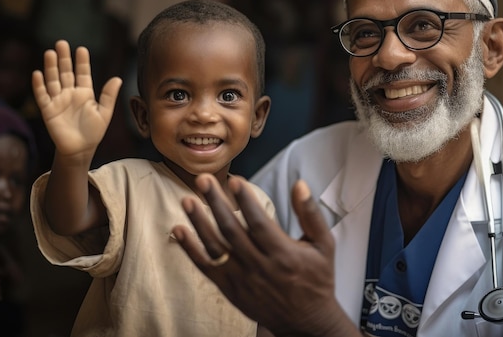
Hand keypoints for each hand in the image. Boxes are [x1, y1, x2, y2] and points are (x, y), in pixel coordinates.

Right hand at [32, 40, 121, 157]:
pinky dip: (39, 85)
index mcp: (85, 93)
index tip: (81, 49)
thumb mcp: (104, 113)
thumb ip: (109, 96)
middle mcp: (70, 94)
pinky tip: (37, 74)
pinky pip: (42, 96)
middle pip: (66, 72)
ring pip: (53, 80)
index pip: (83, 73)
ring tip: (50, 53)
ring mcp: (58, 101)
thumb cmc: (94, 132)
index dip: (82, 62)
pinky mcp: (48, 110)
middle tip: (61, 43)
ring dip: (51, 67)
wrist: (81, 149)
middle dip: (64, 58)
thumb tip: (118, 78)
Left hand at [172, 174, 361, 336]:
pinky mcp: (230, 289)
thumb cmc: (317, 279)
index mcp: (283, 254)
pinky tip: (179, 229)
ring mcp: (242, 279)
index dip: (246, 200)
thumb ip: (310, 214)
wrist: (306, 322)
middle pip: (232, 230)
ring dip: (198, 222)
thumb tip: (299, 185)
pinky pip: (206, 267)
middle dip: (216, 203)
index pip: (259, 223)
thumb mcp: (324, 245)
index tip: (234, 180)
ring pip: (215, 247)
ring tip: (187, 199)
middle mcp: (260, 267)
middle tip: (202, 179)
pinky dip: (191, 249)